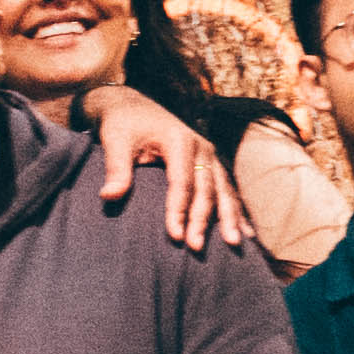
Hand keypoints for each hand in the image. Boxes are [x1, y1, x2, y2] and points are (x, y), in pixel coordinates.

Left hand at [85, 83, 250, 249]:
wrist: (133, 106)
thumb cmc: (123, 124)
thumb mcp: (115, 140)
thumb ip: (116, 168)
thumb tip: (108, 196)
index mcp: (179, 139)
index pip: (182, 181)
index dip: (179, 209)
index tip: (175, 236)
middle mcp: (201, 146)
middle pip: (206, 188)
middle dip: (203, 220)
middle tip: (196, 248)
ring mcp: (209, 155)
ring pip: (223, 189)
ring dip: (228, 217)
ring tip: (232, 244)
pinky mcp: (211, 164)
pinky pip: (226, 189)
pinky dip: (235, 210)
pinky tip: (245, 232)